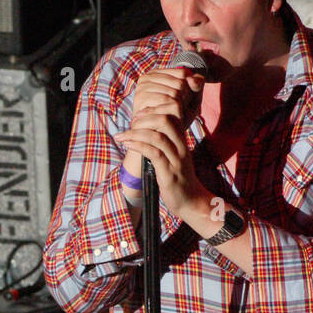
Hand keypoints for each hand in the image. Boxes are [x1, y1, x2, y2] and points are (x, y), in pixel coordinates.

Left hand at [115, 70, 207, 218]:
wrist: (191, 201)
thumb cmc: (178, 177)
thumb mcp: (173, 155)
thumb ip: (163, 141)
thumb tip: (144, 128)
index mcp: (181, 140)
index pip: (172, 114)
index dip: (152, 110)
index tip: (137, 116)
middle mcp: (181, 147)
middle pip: (165, 120)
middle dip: (144, 118)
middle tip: (130, 124)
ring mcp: (176, 160)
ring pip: (157, 136)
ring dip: (135, 133)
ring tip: (121, 136)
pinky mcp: (169, 173)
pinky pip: (154, 153)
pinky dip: (138, 146)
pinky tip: (127, 145)